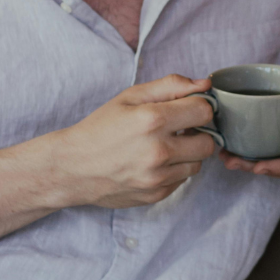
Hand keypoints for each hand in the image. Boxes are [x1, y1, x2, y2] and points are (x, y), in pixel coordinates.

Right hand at [54, 75, 216, 207]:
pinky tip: (155, 163)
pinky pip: (182, 180)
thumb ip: (171, 86)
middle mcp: (158, 151)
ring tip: (165, 146)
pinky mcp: (156, 195)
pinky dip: (175, 170)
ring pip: (198, 164)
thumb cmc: (100, 128)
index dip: (199, 107)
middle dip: (199, 133)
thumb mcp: (130, 97)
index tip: (187, 109)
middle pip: (209, 142)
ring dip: (188, 153)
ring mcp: (157, 177)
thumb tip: (204, 84)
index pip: (204, 111)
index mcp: (152, 120)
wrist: (71, 168)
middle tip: (180, 129)